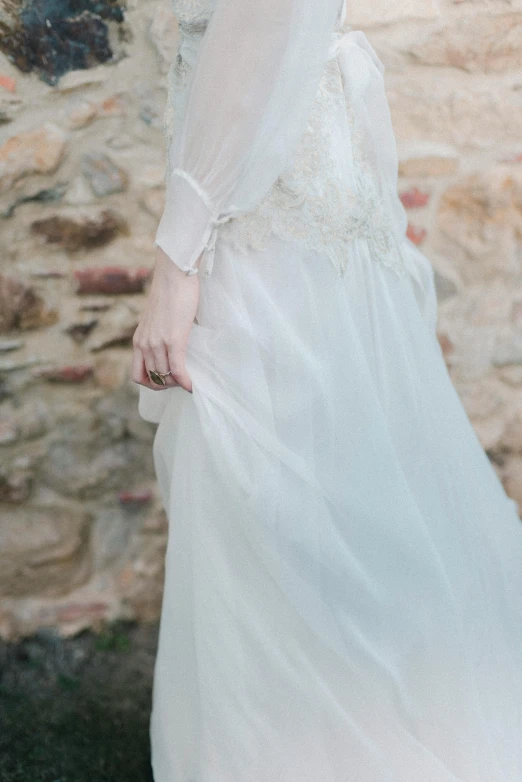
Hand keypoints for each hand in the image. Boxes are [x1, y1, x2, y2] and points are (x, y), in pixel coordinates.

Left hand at [132, 247, 199, 392]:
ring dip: (177, 383)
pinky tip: (192, 385)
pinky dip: (185, 381)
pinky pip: (178, 369)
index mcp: (139, 339)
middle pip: (153, 378)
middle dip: (167, 384)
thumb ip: (158, 334)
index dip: (151, 383)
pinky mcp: (173, 340)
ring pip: (164, 376)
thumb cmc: (170, 292)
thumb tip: (170, 346)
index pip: (137, 374)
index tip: (165, 380)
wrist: (174, 274)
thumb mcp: (156, 318)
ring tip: (187, 380)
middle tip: (180, 380)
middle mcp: (144, 344)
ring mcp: (158, 343)